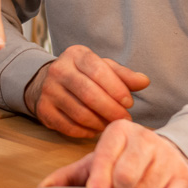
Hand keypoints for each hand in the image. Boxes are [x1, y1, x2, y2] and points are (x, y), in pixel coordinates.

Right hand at [24, 45, 149, 137]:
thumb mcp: (103, 68)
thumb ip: (124, 75)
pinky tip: (95, 129)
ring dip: (100, 123)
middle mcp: (58, 70)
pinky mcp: (43, 110)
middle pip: (89, 94)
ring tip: (110, 124)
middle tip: (124, 119)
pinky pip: (69, 127)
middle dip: (111, 110)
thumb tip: (145, 81)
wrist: (47, 82)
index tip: (129, 103)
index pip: (99, 71)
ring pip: (80, 113)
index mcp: (75, 55)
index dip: (117, 89)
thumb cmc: (84, 76)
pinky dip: (86, 132)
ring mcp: (48, 91)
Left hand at [41, 120, 187, 187]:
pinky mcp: (184, 177)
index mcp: (120, 131)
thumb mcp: (98, 161)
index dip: (99, 182)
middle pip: (126, 178)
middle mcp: (145, 139)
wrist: (171, 153)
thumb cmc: (127, 159)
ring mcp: (167, 157)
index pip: (106, 157)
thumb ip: (71, 175)